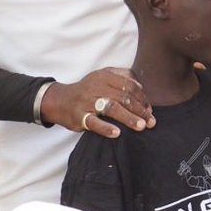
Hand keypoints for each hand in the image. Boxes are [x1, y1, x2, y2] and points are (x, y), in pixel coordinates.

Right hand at [41, 68, 155, 136]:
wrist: (59, 100)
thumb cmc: (87, 90)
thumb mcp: (101, 77)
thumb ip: (121, 76)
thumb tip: (141, 85)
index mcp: (104, 76)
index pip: (129, 86)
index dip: (142, 98)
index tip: (150, 110)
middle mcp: (96, 87)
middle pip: (123, 97)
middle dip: (140, 110)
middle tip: (151, 122)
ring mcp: (87, 101)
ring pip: (111, 108)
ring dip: (128, 118)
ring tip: (141, 126)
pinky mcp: (79, 116)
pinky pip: (94, 122)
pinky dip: (106, 128)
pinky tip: (117, 134)